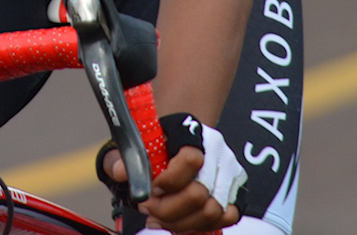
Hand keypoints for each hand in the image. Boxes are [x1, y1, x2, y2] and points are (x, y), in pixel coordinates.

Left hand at [104, 147, 240, 231]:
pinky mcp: (237, 190)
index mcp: (192, 132)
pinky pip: (227, 217)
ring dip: (182, 222)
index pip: (191, 160)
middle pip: (200, 194)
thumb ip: (122, 157)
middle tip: (150, 208)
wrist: (178, 138)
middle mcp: (216, 150)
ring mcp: (229, 171)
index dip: (168, 181)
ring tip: (160, 218)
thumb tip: (120, 172)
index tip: (151, 189)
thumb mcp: (134, 144)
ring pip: (213, 212)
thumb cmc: (157, 143)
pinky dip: (203, 225)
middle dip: (169, 209)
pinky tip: (182, 221)